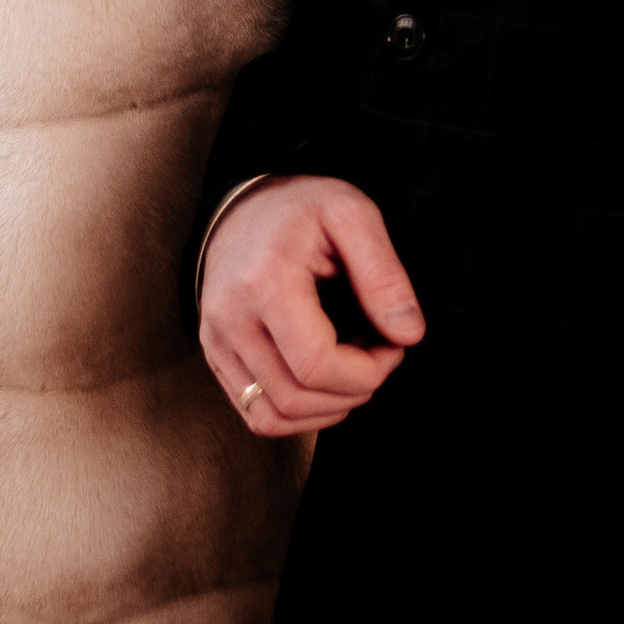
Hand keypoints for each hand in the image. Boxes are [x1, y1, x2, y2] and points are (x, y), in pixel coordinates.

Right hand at [200, 175, 424, 437]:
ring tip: (350, 368)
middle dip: (354, 390)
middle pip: (297, 397)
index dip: (368, 371)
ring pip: (274, 417)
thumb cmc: (300, 209)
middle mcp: (230, 318)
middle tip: (378, 355)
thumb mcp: (351, 214)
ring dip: (327, 409)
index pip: (317, 365)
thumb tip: (407, 335)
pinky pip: (256, 415)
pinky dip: (298, 414)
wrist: (244, 206)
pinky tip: (324, 383)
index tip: (392, 345)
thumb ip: (384, 273)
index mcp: (266, 282)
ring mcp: (216, 341)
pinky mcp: (215, 356)